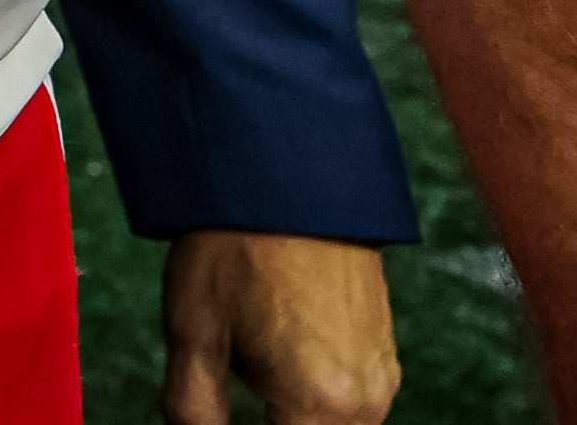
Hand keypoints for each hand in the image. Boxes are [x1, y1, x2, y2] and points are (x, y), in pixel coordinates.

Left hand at [161, 230, 397, 424]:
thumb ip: (194, 413)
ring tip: (248, 358)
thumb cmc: (233, 251)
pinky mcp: (384, 354)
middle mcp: (369, 402)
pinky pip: (348, 401)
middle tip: (234, 381)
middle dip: (273, 424)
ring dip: (290, 415)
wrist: (287, 176)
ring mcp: (383, 377)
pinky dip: (310, 396)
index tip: (216, 410)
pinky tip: (273, 346)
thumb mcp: (193, 336)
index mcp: (323, 407)